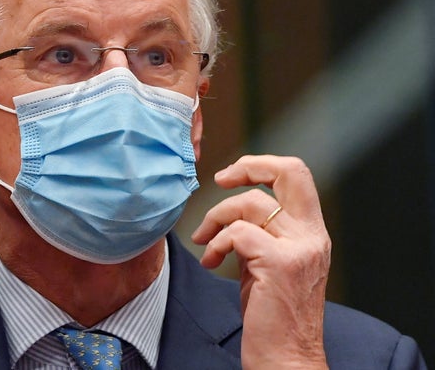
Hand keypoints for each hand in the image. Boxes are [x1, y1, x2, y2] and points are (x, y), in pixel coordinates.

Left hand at [191, 155, 330, 368]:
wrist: (286, 359)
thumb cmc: (273, 317)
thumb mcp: (268, 265)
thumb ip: (259, 236)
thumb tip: (231, 215)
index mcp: (311, 233)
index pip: (298, 176)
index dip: (263, 165)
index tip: (231, 177)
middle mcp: (311, 236)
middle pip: (290, 172)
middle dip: (248, 166)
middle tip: (220, 179)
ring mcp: (299, 249)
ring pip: (250, 204)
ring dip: (216, 218)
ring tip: (204, 243)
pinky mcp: (281, 264)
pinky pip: (237, 234)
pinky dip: (216, 244)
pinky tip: (211, 262)